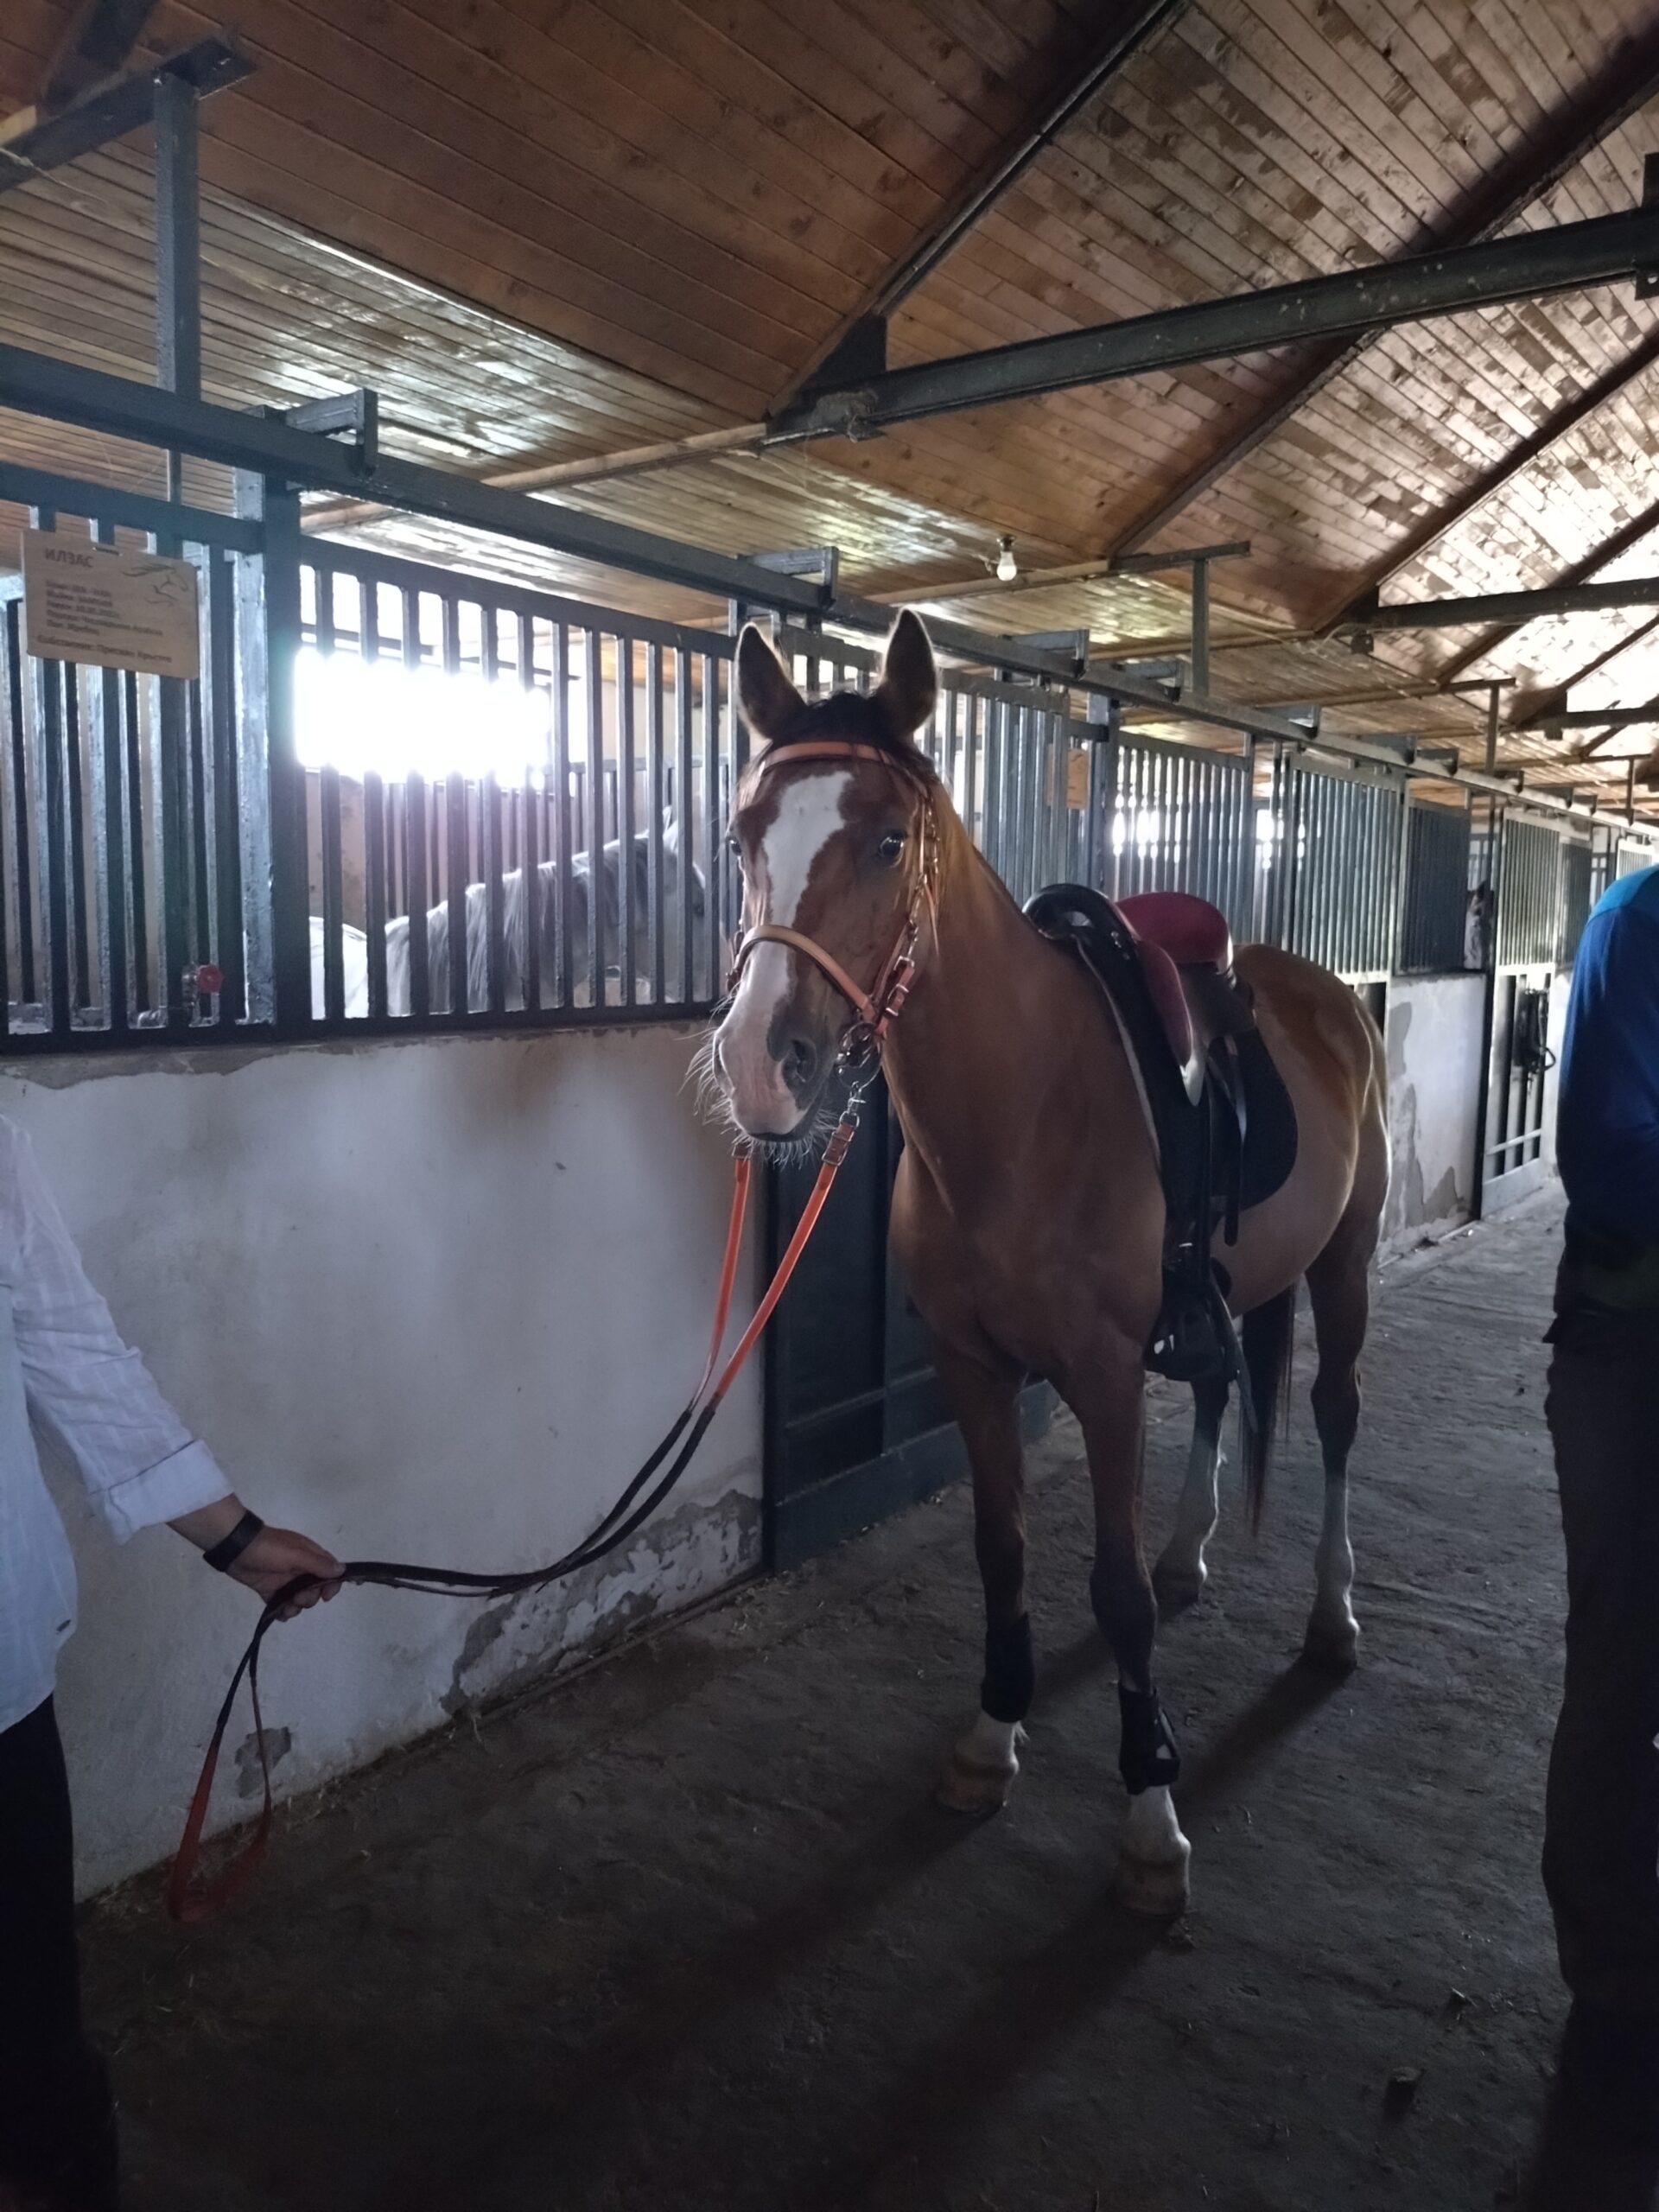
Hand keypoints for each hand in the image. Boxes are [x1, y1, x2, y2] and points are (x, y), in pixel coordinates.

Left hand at [227, 1527, 344, 1618]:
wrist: (236, 1549)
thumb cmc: (269, 1549)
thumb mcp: (296, 1554)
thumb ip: (318, 1564)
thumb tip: (342, 1570)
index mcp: (310, 1556)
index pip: (330, 1571)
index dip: (332, 1585)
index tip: (326, 1596)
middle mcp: (300, 1569)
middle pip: (315, 1589)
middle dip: (309, 1598)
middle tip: (298, 1597)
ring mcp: (285, 1581)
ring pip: (299, 1600)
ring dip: (296, 1607)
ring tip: (285, 1607)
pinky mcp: (270, 1590)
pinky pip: (282, 1605)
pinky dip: (282, 1612)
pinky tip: (278, 1613)